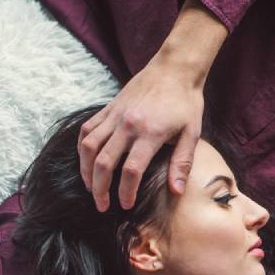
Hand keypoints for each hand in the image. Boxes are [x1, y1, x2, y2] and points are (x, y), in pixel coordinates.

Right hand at [77, 56, 203, 210]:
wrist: (174, 68)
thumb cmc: (186, 102)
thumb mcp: (192, 133)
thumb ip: (182, 163)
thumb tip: (176, 191)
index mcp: (150, 133)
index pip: (131, 170)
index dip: (125, 192)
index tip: (125, 206)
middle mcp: (127, 124)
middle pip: (104, 162)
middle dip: (99, 188)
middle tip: (101, 205)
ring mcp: (115, 115)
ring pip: (89, 147)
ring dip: (86, 170)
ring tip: (90, 187)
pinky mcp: (108, 108)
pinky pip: (87, 130)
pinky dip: (82, 148)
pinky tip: (86, 161)